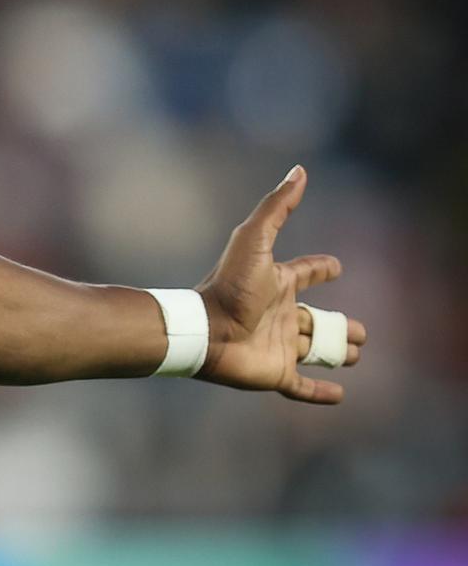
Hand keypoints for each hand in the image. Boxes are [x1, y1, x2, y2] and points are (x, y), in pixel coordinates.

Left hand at [196, 167, 366, 403]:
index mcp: (277, 285)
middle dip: (340, 324)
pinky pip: (302, 387)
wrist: (205, 330)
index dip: (320, 268)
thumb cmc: (229, 285)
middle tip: (361, 331)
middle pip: (317, 320)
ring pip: (315, 350)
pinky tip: (339, 394)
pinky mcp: (275, 373)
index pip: (305, 273)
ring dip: (337, 353)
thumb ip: (277, 207)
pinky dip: (321, 392)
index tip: (336, 266)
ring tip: (354, 352)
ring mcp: (278, 345)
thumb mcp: (255, 240)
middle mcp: (280, 315)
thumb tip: (299, 171)